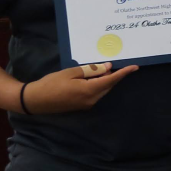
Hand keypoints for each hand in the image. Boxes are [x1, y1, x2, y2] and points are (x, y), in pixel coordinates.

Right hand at [20, 62, 138, 113]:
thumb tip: (107, 67)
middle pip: (108, 85)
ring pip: (102, 90)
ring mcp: (87, 105)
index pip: (111, 80)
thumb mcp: (70, 73)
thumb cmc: (51, 84)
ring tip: (100, 69)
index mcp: (90, 91)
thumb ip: (90, 70)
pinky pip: (95, 94)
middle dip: (112, 75)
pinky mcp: (82, 106)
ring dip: (104, 80)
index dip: (124, 73)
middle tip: (111, 64)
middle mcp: (92, 100)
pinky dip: (97, 85)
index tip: (135, 67)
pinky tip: (92, 78)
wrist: (35, 100)